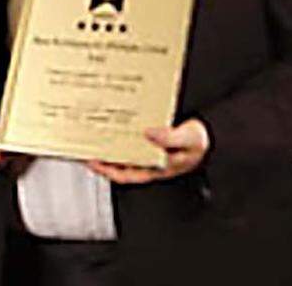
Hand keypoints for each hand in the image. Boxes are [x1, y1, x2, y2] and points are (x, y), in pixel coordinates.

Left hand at [86, 118, 209, 184]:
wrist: (209, 132)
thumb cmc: (200, 142)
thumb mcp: (188, 140)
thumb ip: (169, 137)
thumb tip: (149, 133)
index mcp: (153, 168)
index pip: (125, 173)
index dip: (106, 169)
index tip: (92, 161)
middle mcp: (145, 160)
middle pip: (117, 159)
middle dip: (99, 152)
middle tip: (82, 142)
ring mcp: (144, 148)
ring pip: (119, 146)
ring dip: (104, 139)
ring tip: (88, 129)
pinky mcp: (144, 136)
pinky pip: (126, 133)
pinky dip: (116, 127)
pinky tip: (108, 117)